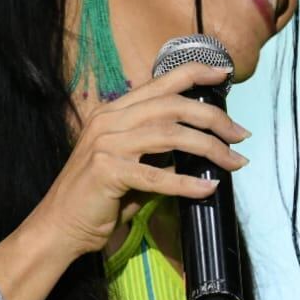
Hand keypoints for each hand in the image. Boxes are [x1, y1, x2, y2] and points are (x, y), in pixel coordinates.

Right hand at [44, 62, 249, 261]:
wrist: (58, 226)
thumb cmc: (98, 198)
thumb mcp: (131, 164)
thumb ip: (158, 150)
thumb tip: (201, 146)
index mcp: (113, 111)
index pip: (160, 82)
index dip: (195, 73)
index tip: (224, 74)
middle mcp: (108, 120)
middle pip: (173, 106)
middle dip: (214, 119)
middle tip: (241, 135)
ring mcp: (106, 144)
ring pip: (171, 135)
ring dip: (210, 148)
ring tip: (235, 162)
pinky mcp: (107, 172)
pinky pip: (158, 175)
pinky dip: (187, 183)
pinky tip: (208, 188)